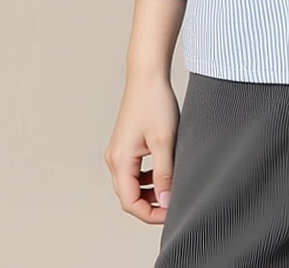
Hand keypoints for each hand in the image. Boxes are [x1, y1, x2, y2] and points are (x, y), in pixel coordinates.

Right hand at [103, 75, 179, 223]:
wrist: (147, 76)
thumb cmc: (155, 103)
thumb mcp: (165, 142)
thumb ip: (165, 174)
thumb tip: (167, 202)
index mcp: (120, 161)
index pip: (130, 203)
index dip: (151, 213)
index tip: (173, 212)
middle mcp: (114, 159)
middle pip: (129, 196)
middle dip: (151, 204)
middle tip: (175, 203)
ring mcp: (118, 152)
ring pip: (131, 184)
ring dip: (150, 191)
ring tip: (172, 187)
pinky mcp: (125, 145)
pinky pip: (134, 171)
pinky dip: (148, 178)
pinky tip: (164, 172)